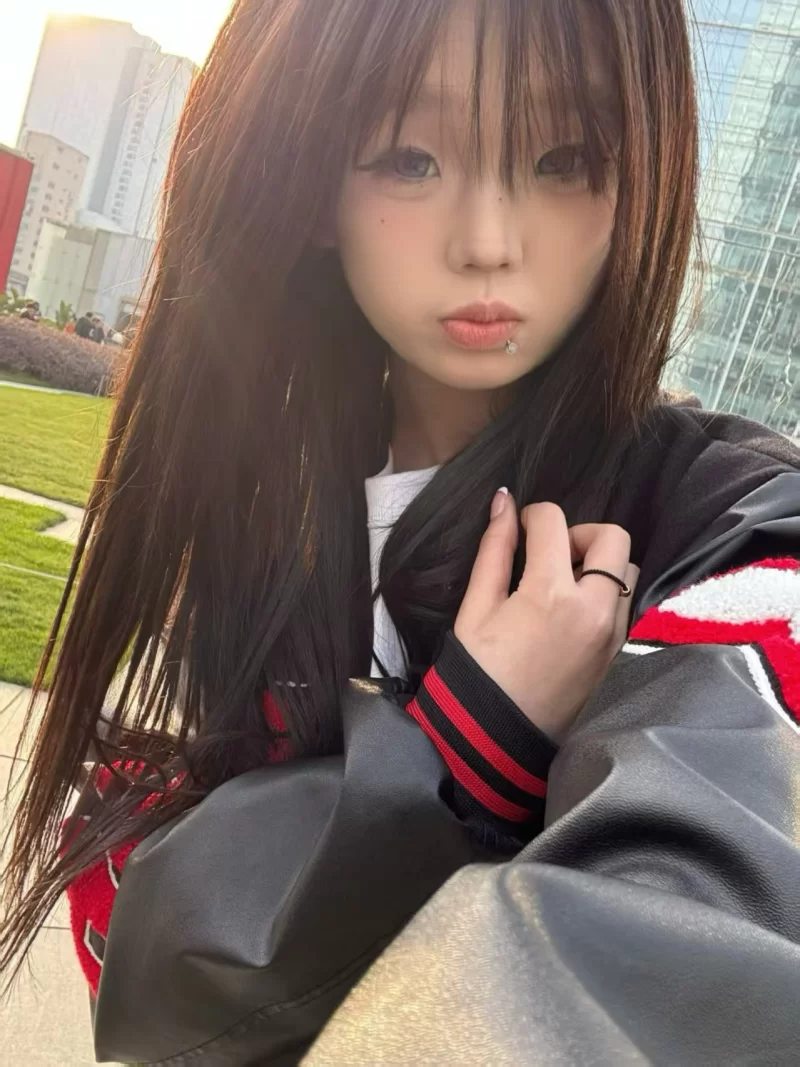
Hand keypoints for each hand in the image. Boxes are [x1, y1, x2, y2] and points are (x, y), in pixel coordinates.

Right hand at [454, 492, 638, 741]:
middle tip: (550, 552)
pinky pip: (624, 604)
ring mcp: (612, 634)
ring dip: (599, 563)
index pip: (554, 522)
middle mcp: (594, 609)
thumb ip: (493, 549)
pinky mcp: (617, 653)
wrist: (497, 736)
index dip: (533, 515)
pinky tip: (569, 610)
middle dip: (580, 533)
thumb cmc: (478, 672)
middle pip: (614, 537)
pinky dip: (604, 594)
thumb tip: (503, 502)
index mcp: (551, 593)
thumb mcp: (476, 606)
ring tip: (561, 583)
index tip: (520, 528)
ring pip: (627, 571)